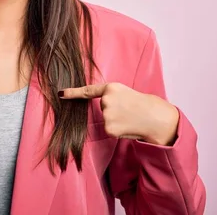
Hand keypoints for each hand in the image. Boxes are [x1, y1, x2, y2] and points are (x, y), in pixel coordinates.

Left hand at [59, 82, 178, 145]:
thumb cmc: (142, 104)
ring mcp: (107, 114)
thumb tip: (102, 107)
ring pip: (106, 120)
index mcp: (110, 88)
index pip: (87, 91)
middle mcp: (106, 100)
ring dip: (116, 121)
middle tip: (128, 110)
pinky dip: (117, 130)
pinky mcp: (109, 128)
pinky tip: (127, 126)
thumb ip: (110, 97)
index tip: (61, 94)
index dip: (73, 93)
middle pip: (102, 108)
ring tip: (129, 117)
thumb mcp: (125, 93)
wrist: (155, 117)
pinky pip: (109, 129)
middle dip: (113, 111)